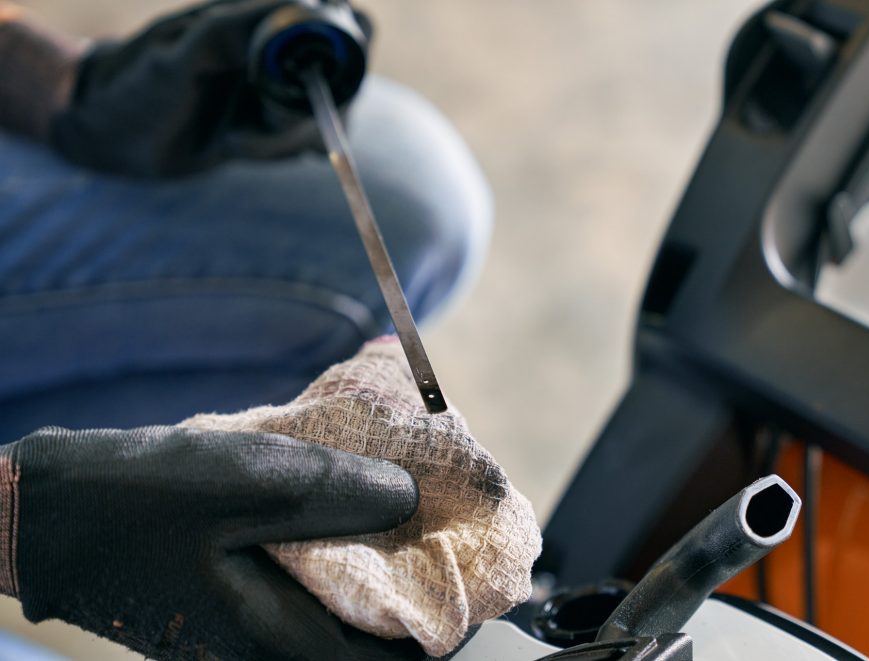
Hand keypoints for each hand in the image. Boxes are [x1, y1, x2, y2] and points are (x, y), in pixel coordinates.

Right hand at [0, 426, 422, 659]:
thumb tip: (410, 497)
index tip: (471, 572)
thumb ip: (340, 493)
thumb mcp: (251, 480)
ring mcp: (244, 637)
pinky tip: (340, 513)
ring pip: (337, 619)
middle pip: (368, 644)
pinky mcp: (231, 610)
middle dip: (415, 594)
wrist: (51, 513)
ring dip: (375, 572)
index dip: (445, 625)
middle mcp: (264, 653)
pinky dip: (335, 561)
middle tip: (443, 532)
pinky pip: (304, 596)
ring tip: (400, 513)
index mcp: (276, 642)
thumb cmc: (139, 501)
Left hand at [49, 0, 363, 176]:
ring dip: (288, 138)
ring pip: (326, 114)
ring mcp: (279, 86)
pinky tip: (240, 146)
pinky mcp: (273, 123)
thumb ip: (227, 33)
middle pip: (345, 75)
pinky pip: (303, 139)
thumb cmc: (136, 87)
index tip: (321, 86)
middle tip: (267, 128)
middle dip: (319, 110)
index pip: (339, 18)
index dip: (346, 48)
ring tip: (236, 140)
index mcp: (258, 16)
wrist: (112, 135)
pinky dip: (281, 150)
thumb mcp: (176, 58)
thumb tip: (294, 11)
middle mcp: (277, 47)